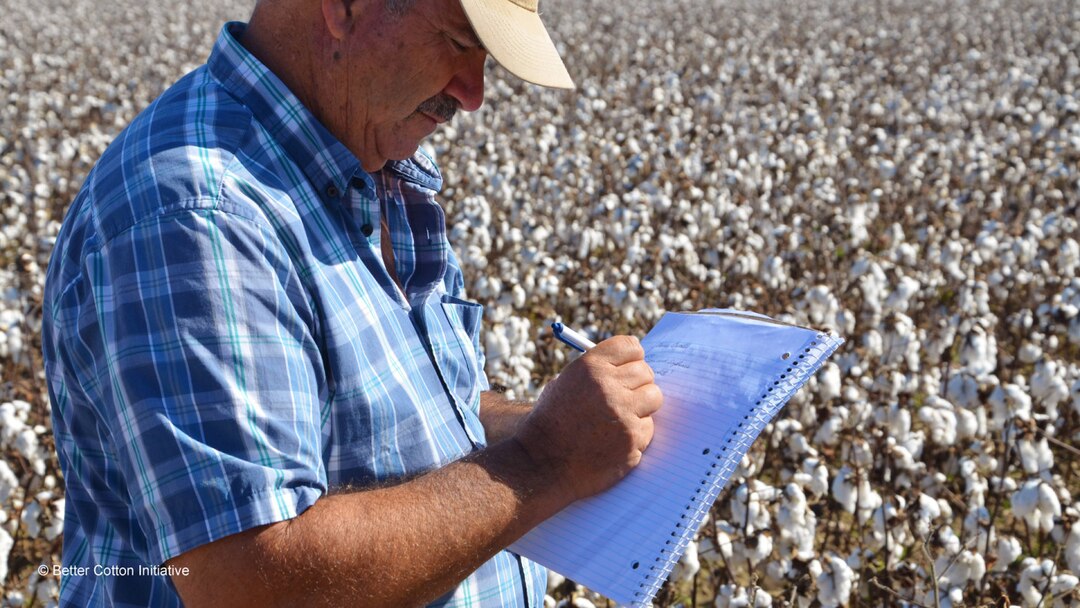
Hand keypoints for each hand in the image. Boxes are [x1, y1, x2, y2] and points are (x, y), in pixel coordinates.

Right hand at [513, 335, 662, 503]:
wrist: (541, 463)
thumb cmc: (553, 421)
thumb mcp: (565, 383)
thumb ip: (598, 371)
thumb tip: (633, 364)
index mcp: (590, 366)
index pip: (631, 346)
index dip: (631, 358)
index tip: (628, 367)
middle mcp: (608, 386)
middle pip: (645, 372)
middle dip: (636, 384)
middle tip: (623, 397)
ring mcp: (622, 413)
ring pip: (654, 397)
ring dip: (642, 407)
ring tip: (619, 418)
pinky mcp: (632, 439)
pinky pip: (648, 427)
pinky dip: (636, 434)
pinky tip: (614, 440)